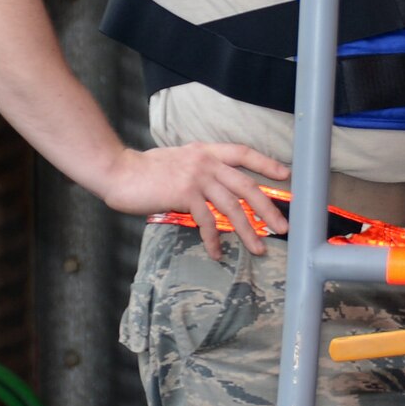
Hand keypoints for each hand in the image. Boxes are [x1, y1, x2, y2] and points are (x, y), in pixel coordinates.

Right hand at [98, 143, 291, 259]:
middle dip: (268, 208)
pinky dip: (213, 240)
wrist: (118, 171)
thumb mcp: (179, 160)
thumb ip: (200, 168)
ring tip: (259, 248)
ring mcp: (196, 178)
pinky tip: (217, 253)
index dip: (266, 163)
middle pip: (247, 186)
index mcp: (207, 152)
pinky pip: (205, 221)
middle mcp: (206, 163)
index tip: (286, 175)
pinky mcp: (184, 195)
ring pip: (231, 207)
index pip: (244, 153)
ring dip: (247, 230)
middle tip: (284, 226)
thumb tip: (216, 184)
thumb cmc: (145, 170)